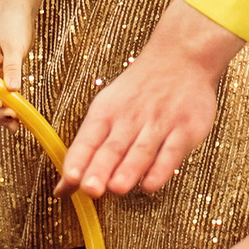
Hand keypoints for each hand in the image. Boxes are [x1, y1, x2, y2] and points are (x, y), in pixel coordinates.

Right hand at [0, 11, 35, 127]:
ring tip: (15, 126)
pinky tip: (17, 120)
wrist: (19, 16)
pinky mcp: (4, 78)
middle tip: (11, 119)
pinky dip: (9, 110)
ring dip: (1, 116)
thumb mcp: (14, 46)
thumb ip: (13, 66)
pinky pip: (3, 98)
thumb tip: (12, 89)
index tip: (0, 105)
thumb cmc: (14, 26)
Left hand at [60, 0, 240, 196]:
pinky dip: (160, 169)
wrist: (181, 58)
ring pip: (141, 150)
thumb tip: (62, 189)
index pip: (88, 139)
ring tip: (117, 188)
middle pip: (113, 147)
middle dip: (101, 168)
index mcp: (106, 113)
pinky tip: (150, 184)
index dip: (79, 159)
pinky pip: (171, 152)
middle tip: (91, 188)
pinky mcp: (185, 130)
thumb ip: (86, 152)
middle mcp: (131, 118)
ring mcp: (159, 123)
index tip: (69, 178)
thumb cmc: (138, 92)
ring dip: (129, 170)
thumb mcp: (107, 111)